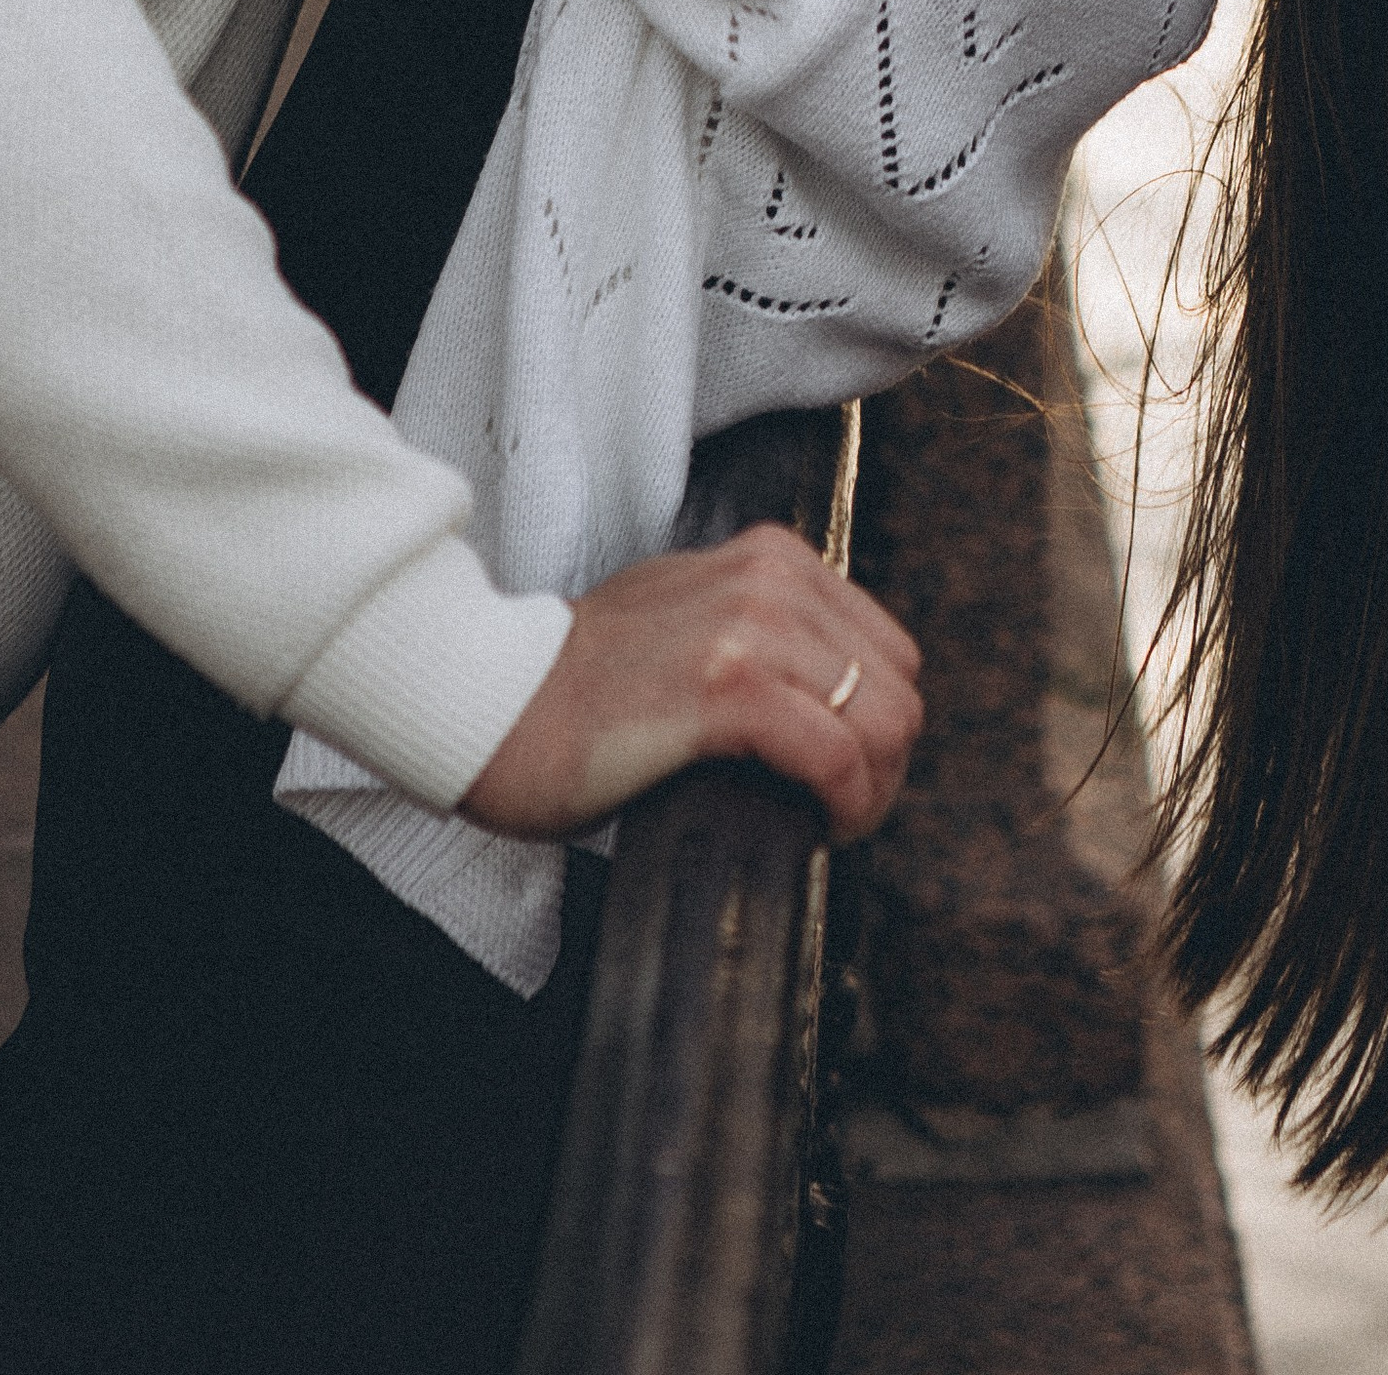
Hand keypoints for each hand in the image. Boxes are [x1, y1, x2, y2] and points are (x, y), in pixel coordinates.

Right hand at [460, 522, 924, 844]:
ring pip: (882, 722)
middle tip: (836, 814)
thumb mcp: (689, 622)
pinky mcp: (726, 688)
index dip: (876, 725)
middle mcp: (768, 580)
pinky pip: (837, 756)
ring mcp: (749, 628)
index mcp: (769, 559)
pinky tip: (814, 827)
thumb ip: (762, 636)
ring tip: (825, 824)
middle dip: (883, 766)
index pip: (887, 650)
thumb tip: (830, 700)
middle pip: (897, 689)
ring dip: (870, 793)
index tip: (841, 776)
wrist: (490, 704)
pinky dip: (843, 804)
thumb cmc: (578, 687)